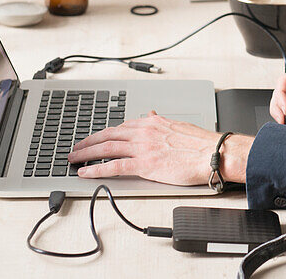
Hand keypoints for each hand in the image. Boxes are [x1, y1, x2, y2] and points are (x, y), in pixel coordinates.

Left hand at [67, 111, 251, 184]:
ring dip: (85, 154)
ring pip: (106, 148)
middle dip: (88, 142)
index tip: (94, 138)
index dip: (103, 133)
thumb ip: (160, 121)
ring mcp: (142, 148)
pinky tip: (85, 172)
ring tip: (73, 159)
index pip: (120, 126)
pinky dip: (96, 169)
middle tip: (74, 148)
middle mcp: (144, 132)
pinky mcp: (144, 164)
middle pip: (107, 135)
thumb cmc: (199, 143)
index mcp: (152, 122)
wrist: (212, 153)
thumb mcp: (177, 124)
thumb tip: (151, 114)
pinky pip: (113, 166)